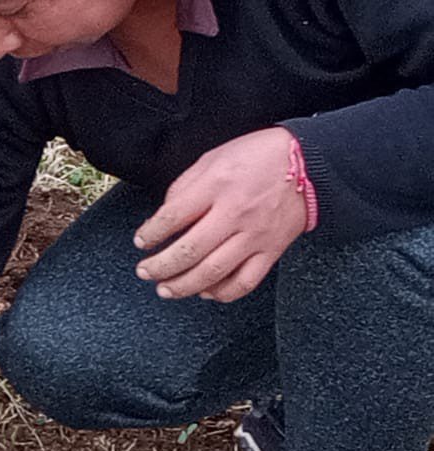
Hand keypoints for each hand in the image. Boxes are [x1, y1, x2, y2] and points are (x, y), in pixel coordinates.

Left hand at [134, 127, 308, 302]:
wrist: (310, 164)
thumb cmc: (257, 157)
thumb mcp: (212, 159)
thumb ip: (185, 187)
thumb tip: (164, 217)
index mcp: (217, 186)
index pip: (173, 217)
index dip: (151, 233)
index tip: (141, 241)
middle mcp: (235, 213)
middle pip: (190, 250)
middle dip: (161, 267)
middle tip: (145, 272)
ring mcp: (255, 235)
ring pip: (214, 272)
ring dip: (185, 286)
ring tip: (166, 289)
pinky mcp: (272, 250)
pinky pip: (245, 281)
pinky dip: (223, 293)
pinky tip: (206, 292)